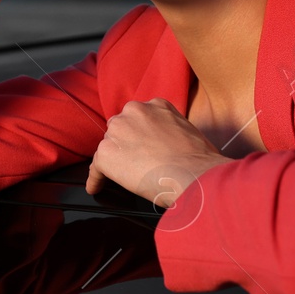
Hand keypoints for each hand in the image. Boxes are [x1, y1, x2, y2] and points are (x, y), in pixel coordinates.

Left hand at [85, 98, 225, 208]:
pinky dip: (96, 180)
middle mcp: (133, 111)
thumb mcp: (186, 130)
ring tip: (118, 178)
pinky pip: (96, 169)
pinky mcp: (106, 154)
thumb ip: (168, 129)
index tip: (139, 146)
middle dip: (124, 144)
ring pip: (108, 147)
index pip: (137, 118)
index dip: (137, 135)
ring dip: (112, 161)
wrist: (193, 174)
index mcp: (155, 105)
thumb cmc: (198, 160)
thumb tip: (166, 146)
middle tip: (133, 163)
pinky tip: (96, 188)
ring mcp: (118, 131)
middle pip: (119, 128)